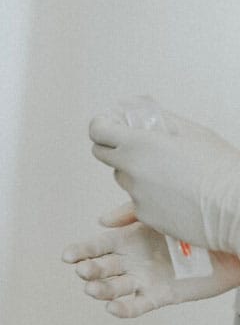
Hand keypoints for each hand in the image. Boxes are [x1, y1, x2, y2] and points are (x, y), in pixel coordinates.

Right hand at [61, 208, 239, 317]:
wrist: (228, 244)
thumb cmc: (194, 226)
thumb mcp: (157, 212)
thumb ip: (128, 213)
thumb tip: (101, 222)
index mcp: (127, 240)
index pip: (95, 247)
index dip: (80, 252)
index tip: (67, 256)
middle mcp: (132, 261)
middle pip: (101, 268)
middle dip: (90, 271)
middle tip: (84, 272)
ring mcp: (144, 279)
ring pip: (115, 288)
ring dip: (101, 290)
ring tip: (94, 289)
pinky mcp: (160, 296)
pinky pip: (138, 305)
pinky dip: (124, 309)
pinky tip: (113, 308)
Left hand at [88, 106, 239, 255]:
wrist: (236, 208)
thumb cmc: (221, 168)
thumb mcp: (193, 133)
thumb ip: (161, 119)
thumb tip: (141, 109)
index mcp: (139, 144)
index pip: (98, 130)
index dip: (102, 125)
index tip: (110, 124)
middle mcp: (131, 169)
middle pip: (103, 154)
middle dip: (114, 146)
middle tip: (137, 145)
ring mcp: (135, 194)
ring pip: (123, 177)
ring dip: (135, 172)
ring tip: (169, 172)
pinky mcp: (143, 215)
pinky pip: (138, 200)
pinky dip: (149, 195)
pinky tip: (176, 193)